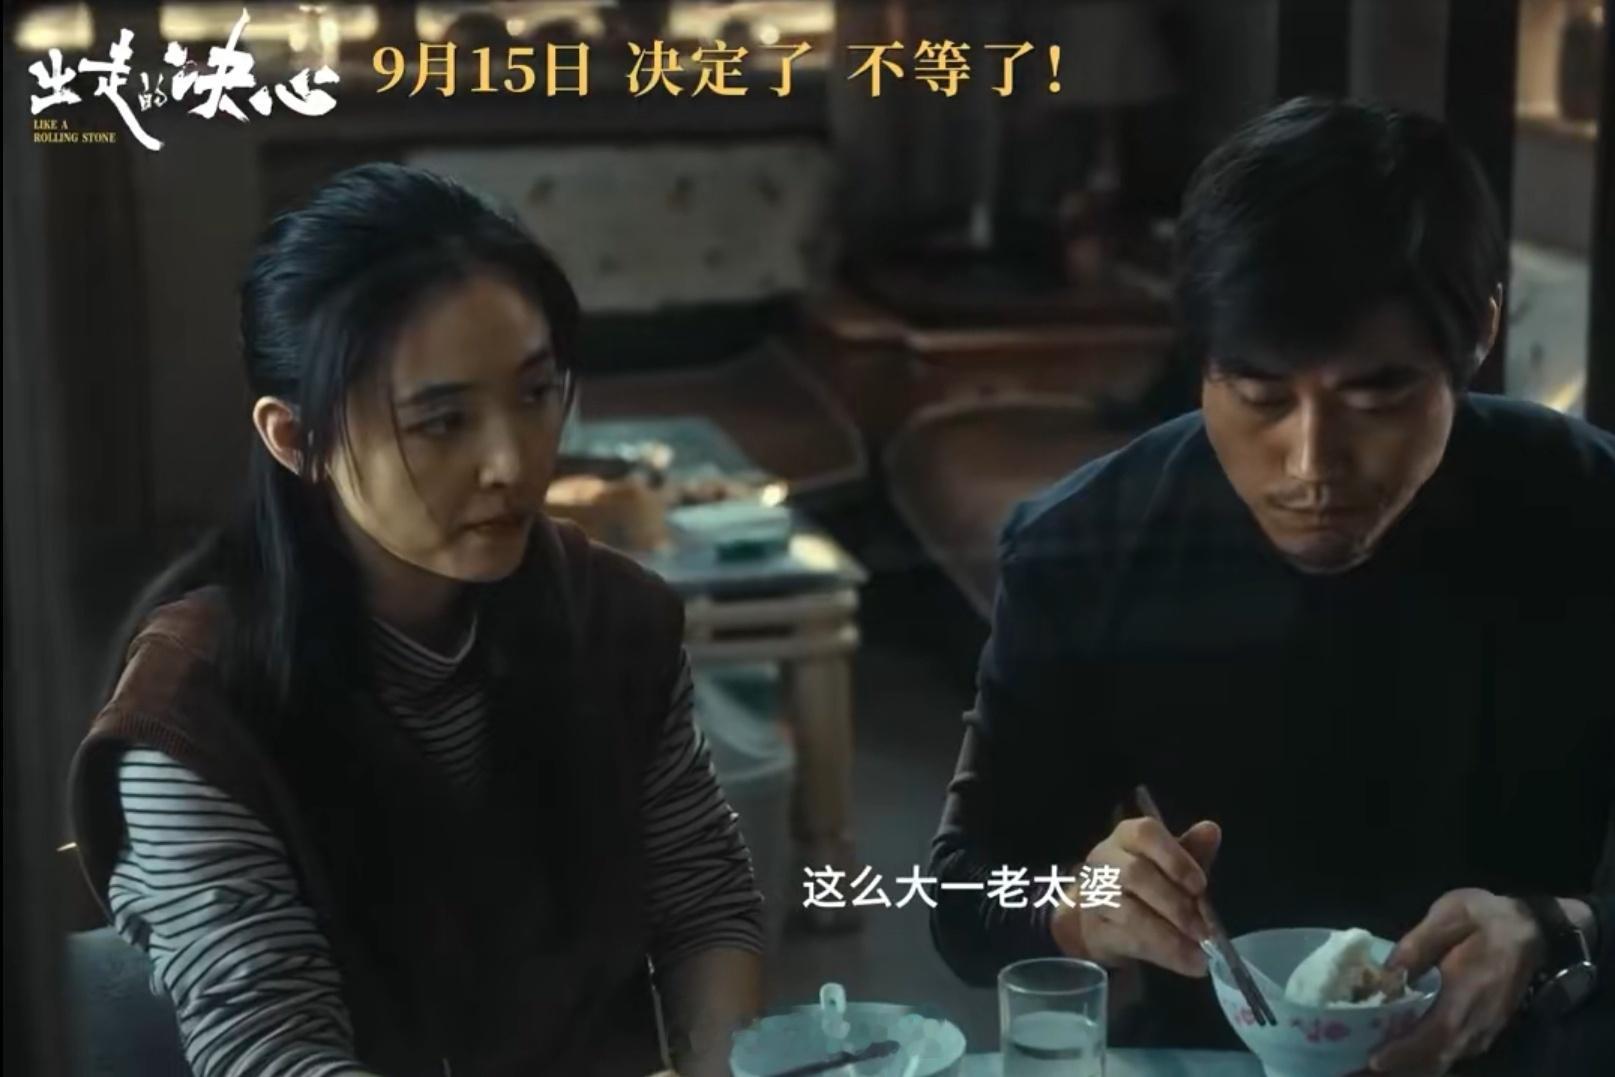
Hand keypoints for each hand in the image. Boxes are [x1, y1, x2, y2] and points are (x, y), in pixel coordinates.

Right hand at [1051, 816, 1221, 976]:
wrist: (1098, 914)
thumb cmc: (1142, 881)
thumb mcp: (1169, 863)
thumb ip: (1191, 851)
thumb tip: (1211, 830)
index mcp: (1128, 836)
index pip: (1146, 834)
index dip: (1174, 858)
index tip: (1200, 885)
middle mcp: (1105, 859)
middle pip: (1135, 875)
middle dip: (1174, 904)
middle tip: (1204, 929)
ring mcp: (1095, 895)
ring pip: (1130, 913)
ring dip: (1169, 936)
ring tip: (1200, 953)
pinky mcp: (1095, 929)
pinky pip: (1128, 941)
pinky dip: (1163, 954)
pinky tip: (1188, 963)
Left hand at [1368, 888, 1544, 1075]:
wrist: (1533, 929)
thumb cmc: (1487, 919)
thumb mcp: (1449, 916)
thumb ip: (1416, 946)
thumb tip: (1385, 974)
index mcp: (1465, 998)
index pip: (1432, 1037)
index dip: (1402, 1052)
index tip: (1373, 1060)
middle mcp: (1475, 1026)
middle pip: (1434, 1060)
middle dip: (1396, 1068)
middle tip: (1355, 1069)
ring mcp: (1482, 1033)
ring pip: (1442, 1061)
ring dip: (1407, 1067)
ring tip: (1367, 1067)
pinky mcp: (1482, 1031)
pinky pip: (1449, 1054)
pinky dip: (1422, 1059)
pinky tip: (1396, 1053)